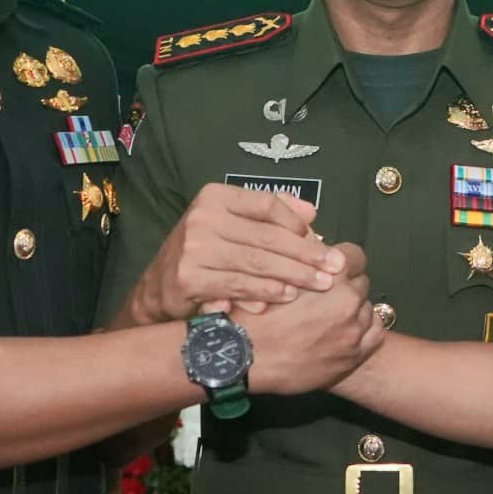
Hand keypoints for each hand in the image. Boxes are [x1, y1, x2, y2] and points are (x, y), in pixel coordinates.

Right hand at [134, 184, 343, 322]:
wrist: (158, 289)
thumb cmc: (204, 253)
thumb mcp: (232, 224)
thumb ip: (269, 214)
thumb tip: (311, 211)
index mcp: (215, 197)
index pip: (267, 205)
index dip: (297, 223)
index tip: (321, 240)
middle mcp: (203, 217)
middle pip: (268, 236)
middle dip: (306, 254)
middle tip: (334, 268)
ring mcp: (194, 248)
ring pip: (258, 263)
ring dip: (294, 275)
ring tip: (320, 284)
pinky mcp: (190, 278)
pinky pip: (240, 285)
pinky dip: (267, 292)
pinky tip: (288, 297)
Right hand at [244, 242, 381, 394]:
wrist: (244, 359)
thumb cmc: (252, 316)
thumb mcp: (271, 273)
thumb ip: (299, 258)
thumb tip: (314, 244)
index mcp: (331, 275)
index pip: (355, 256)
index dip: (340, 262)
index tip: (330, 270)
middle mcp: (349, 300)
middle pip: (361, 282)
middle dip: (345, 287)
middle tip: (322, 298)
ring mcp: (354, 330)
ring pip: (367, 308)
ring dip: (353, 310)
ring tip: (328, 319)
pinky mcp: (354, 355)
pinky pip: (375, 334)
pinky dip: (364, 331)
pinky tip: (345, 333)